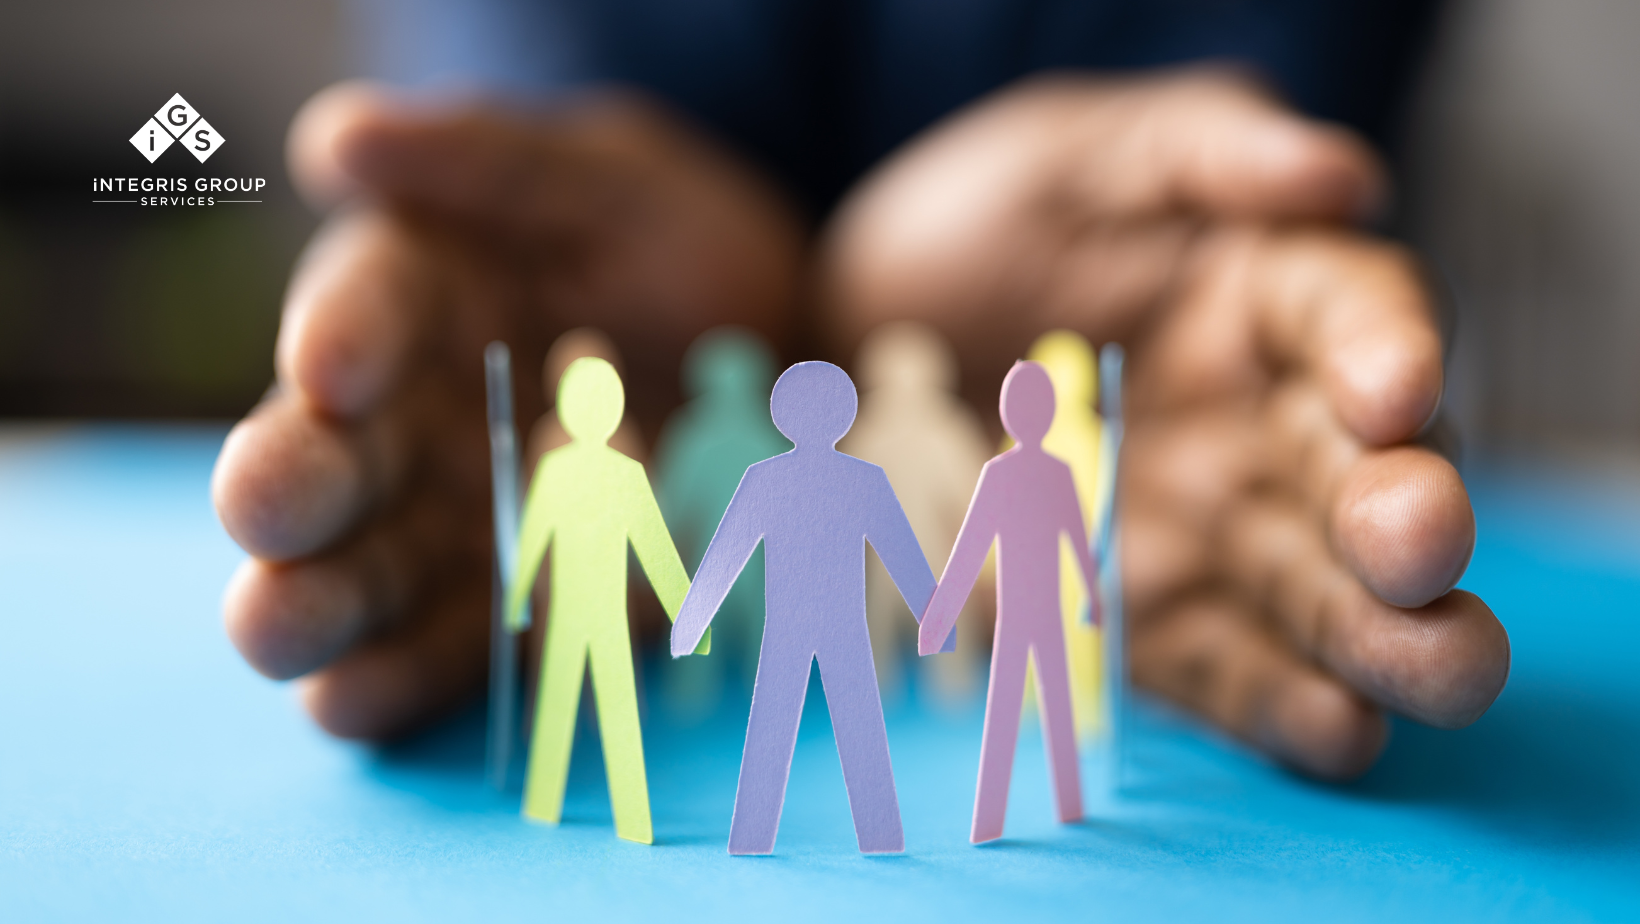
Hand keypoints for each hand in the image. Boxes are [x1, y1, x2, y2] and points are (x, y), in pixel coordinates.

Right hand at [213, 82, 800, 737]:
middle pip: (326, 461)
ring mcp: (453, 523)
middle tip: (269, 507)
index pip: (362, 308)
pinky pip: (444, 650)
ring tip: (281, 628)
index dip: (343, 334)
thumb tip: (338, 139)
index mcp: (412, 300)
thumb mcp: (596, 177)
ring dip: (317, 606)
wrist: (771, 347)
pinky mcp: (514, 606)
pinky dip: (397, 678)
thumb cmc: (663, 238)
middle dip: (289, 490)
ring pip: (357, 573)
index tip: (335, 366)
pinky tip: (354, 697)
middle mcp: (408, 421)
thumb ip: (482, 158)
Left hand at [823, 69, 1507, 778]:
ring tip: (1424, 665)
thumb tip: (1343, 178)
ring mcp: (1213, 535)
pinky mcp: (1150, 623)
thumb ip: (1203, 143)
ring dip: (1383, 639)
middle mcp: (1263, 425)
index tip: (1384, 393)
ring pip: (1325, 594)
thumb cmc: (976, 228)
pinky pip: (1227, 671)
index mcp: (1267, 297)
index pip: (1359, 318)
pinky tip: (1332, 728)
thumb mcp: (1075, 153)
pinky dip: (1281, 706)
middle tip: (1412, 545)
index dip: (1388, 353)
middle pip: (1371, 478)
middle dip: (1411, 519)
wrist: (849, 349)